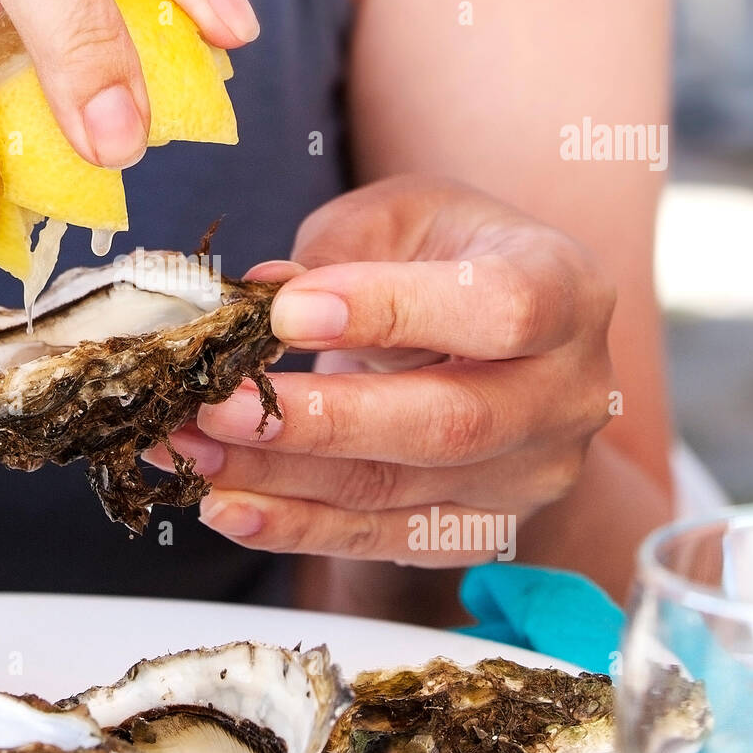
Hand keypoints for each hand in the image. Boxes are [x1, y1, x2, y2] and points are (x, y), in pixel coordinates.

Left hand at [146, 176, 616, 560]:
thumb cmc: (451, 255)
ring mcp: (527, 475)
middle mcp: (564, 395)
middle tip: (217, 404)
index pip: (497, 311)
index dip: (392, 311)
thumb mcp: (408, 214)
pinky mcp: (478, 527)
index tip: (287, 312)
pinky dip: (295, 525)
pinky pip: (379, 539)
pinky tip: (226, 504)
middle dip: (318, 420)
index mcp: (564, 291)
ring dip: (279, 476)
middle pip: (448, 424)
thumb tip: (261, 296)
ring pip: (397, 490)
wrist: (499, 329)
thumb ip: (339, 248)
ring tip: (188, 450)